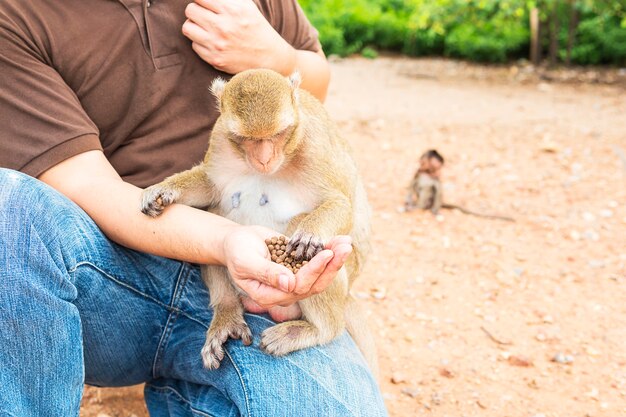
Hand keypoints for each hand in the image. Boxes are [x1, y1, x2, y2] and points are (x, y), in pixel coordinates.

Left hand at [182, 0, 295, 74]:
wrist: (270, 58)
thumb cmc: (256, 28)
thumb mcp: (246, 6)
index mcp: (231, 9)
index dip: (202, 1)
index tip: (207, 5)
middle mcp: (223, 26)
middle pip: (190, 10)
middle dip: (197, 12)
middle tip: (206, 17)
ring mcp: (217, 44)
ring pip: (187, 28)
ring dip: (194, 27)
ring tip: (206, 29)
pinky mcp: (214, 59)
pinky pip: (194, 46)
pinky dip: (201, 44)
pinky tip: (213, 43)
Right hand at [222, 226, 351, 318]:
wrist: (237, 241)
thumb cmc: (237, 251)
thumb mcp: (246, 261)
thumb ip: (266, 273)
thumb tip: (289, 284)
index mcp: (271, 295)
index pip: (299, 287)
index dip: (314, 271)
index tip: (326, 253)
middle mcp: (285, 291)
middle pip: (315, 284)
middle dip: (332, 265)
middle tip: (345, 247)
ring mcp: (294, 280)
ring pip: (320, 275)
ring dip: (335, 259)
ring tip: (346, 242)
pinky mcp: (300, 267)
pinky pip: (317, 262)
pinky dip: (329, 251)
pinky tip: (340, 239)